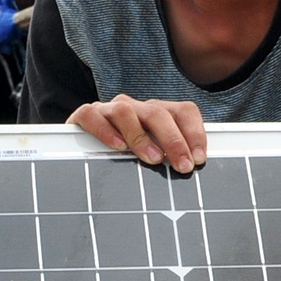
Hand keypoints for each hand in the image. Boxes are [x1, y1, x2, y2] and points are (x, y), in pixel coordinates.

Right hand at [67, 95, 206, 174]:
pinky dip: (105, 130)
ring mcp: (110, 110)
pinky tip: (117, 146)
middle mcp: (136, 108)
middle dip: (174, 140)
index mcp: (157, 113)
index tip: (200, 159)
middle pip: (158, 113)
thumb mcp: (152, 156)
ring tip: (153, 159)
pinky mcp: (86, 115)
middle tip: (183, 165)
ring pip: (126, 112)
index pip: (183, 111)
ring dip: (142, 137)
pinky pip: (93, 116)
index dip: (194, 132)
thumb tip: (193, 172)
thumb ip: (170, 159)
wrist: (80, 147)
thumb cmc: (123, 157)